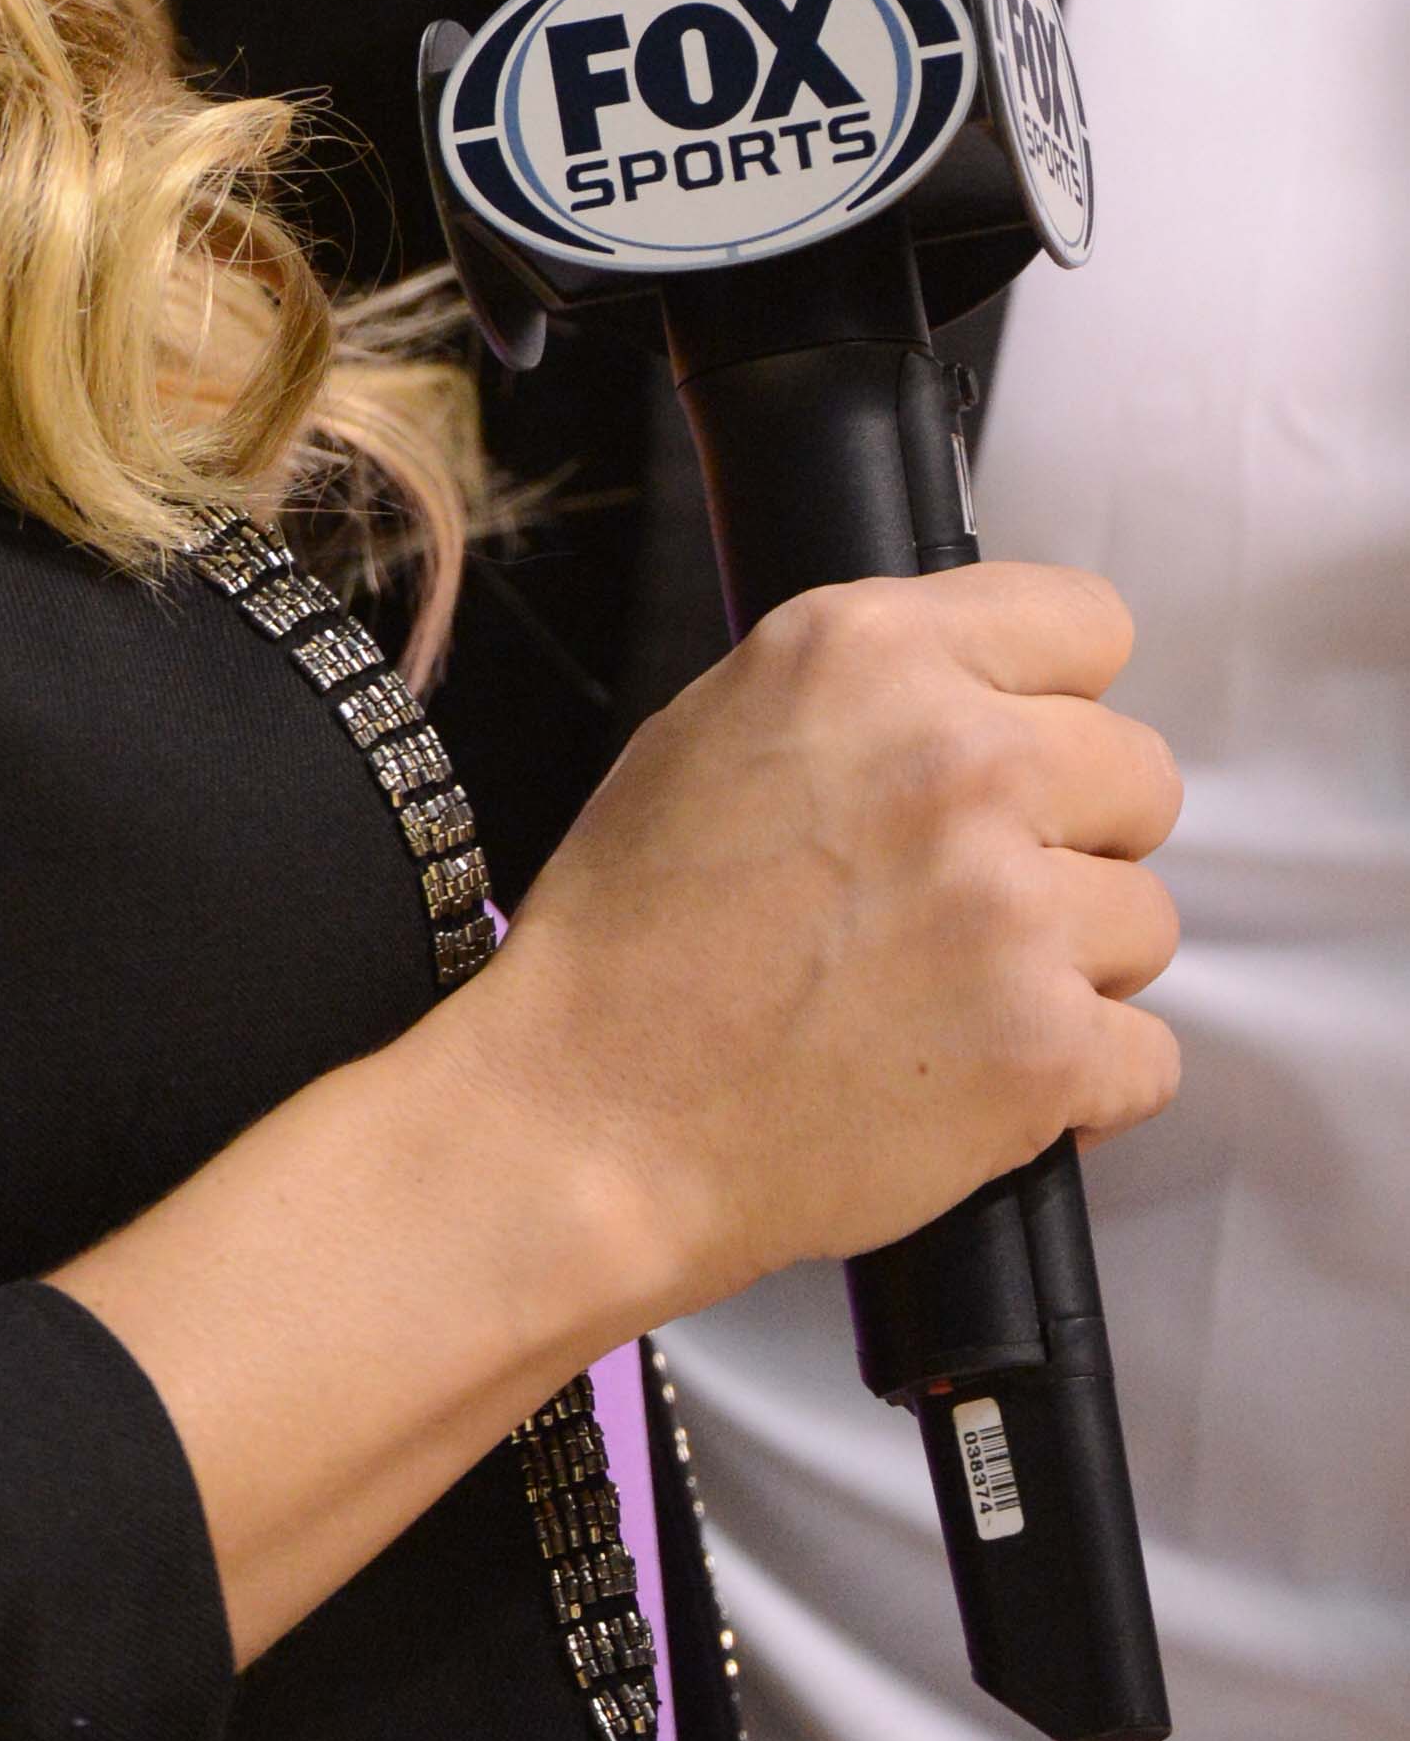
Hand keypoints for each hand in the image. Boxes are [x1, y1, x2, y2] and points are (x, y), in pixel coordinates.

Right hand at [481, 563, 1179, 1326]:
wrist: (592, 1117)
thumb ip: (867, 690)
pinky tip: (983, 1078)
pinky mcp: (1045, 1049)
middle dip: (1073, 837)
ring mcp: (1012, 909)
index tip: (1023, 751)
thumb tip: (976, 696)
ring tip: (952, 995)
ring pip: (1147, 919)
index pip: (1087, 622)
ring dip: (1071, 963)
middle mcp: (958, 760)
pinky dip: (1082, 1082)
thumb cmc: (632, 938)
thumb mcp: (713, 726)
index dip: (1055, 698)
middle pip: (1140, 774)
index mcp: (868, 655)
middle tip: (973, 895)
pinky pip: (1148, 1055)